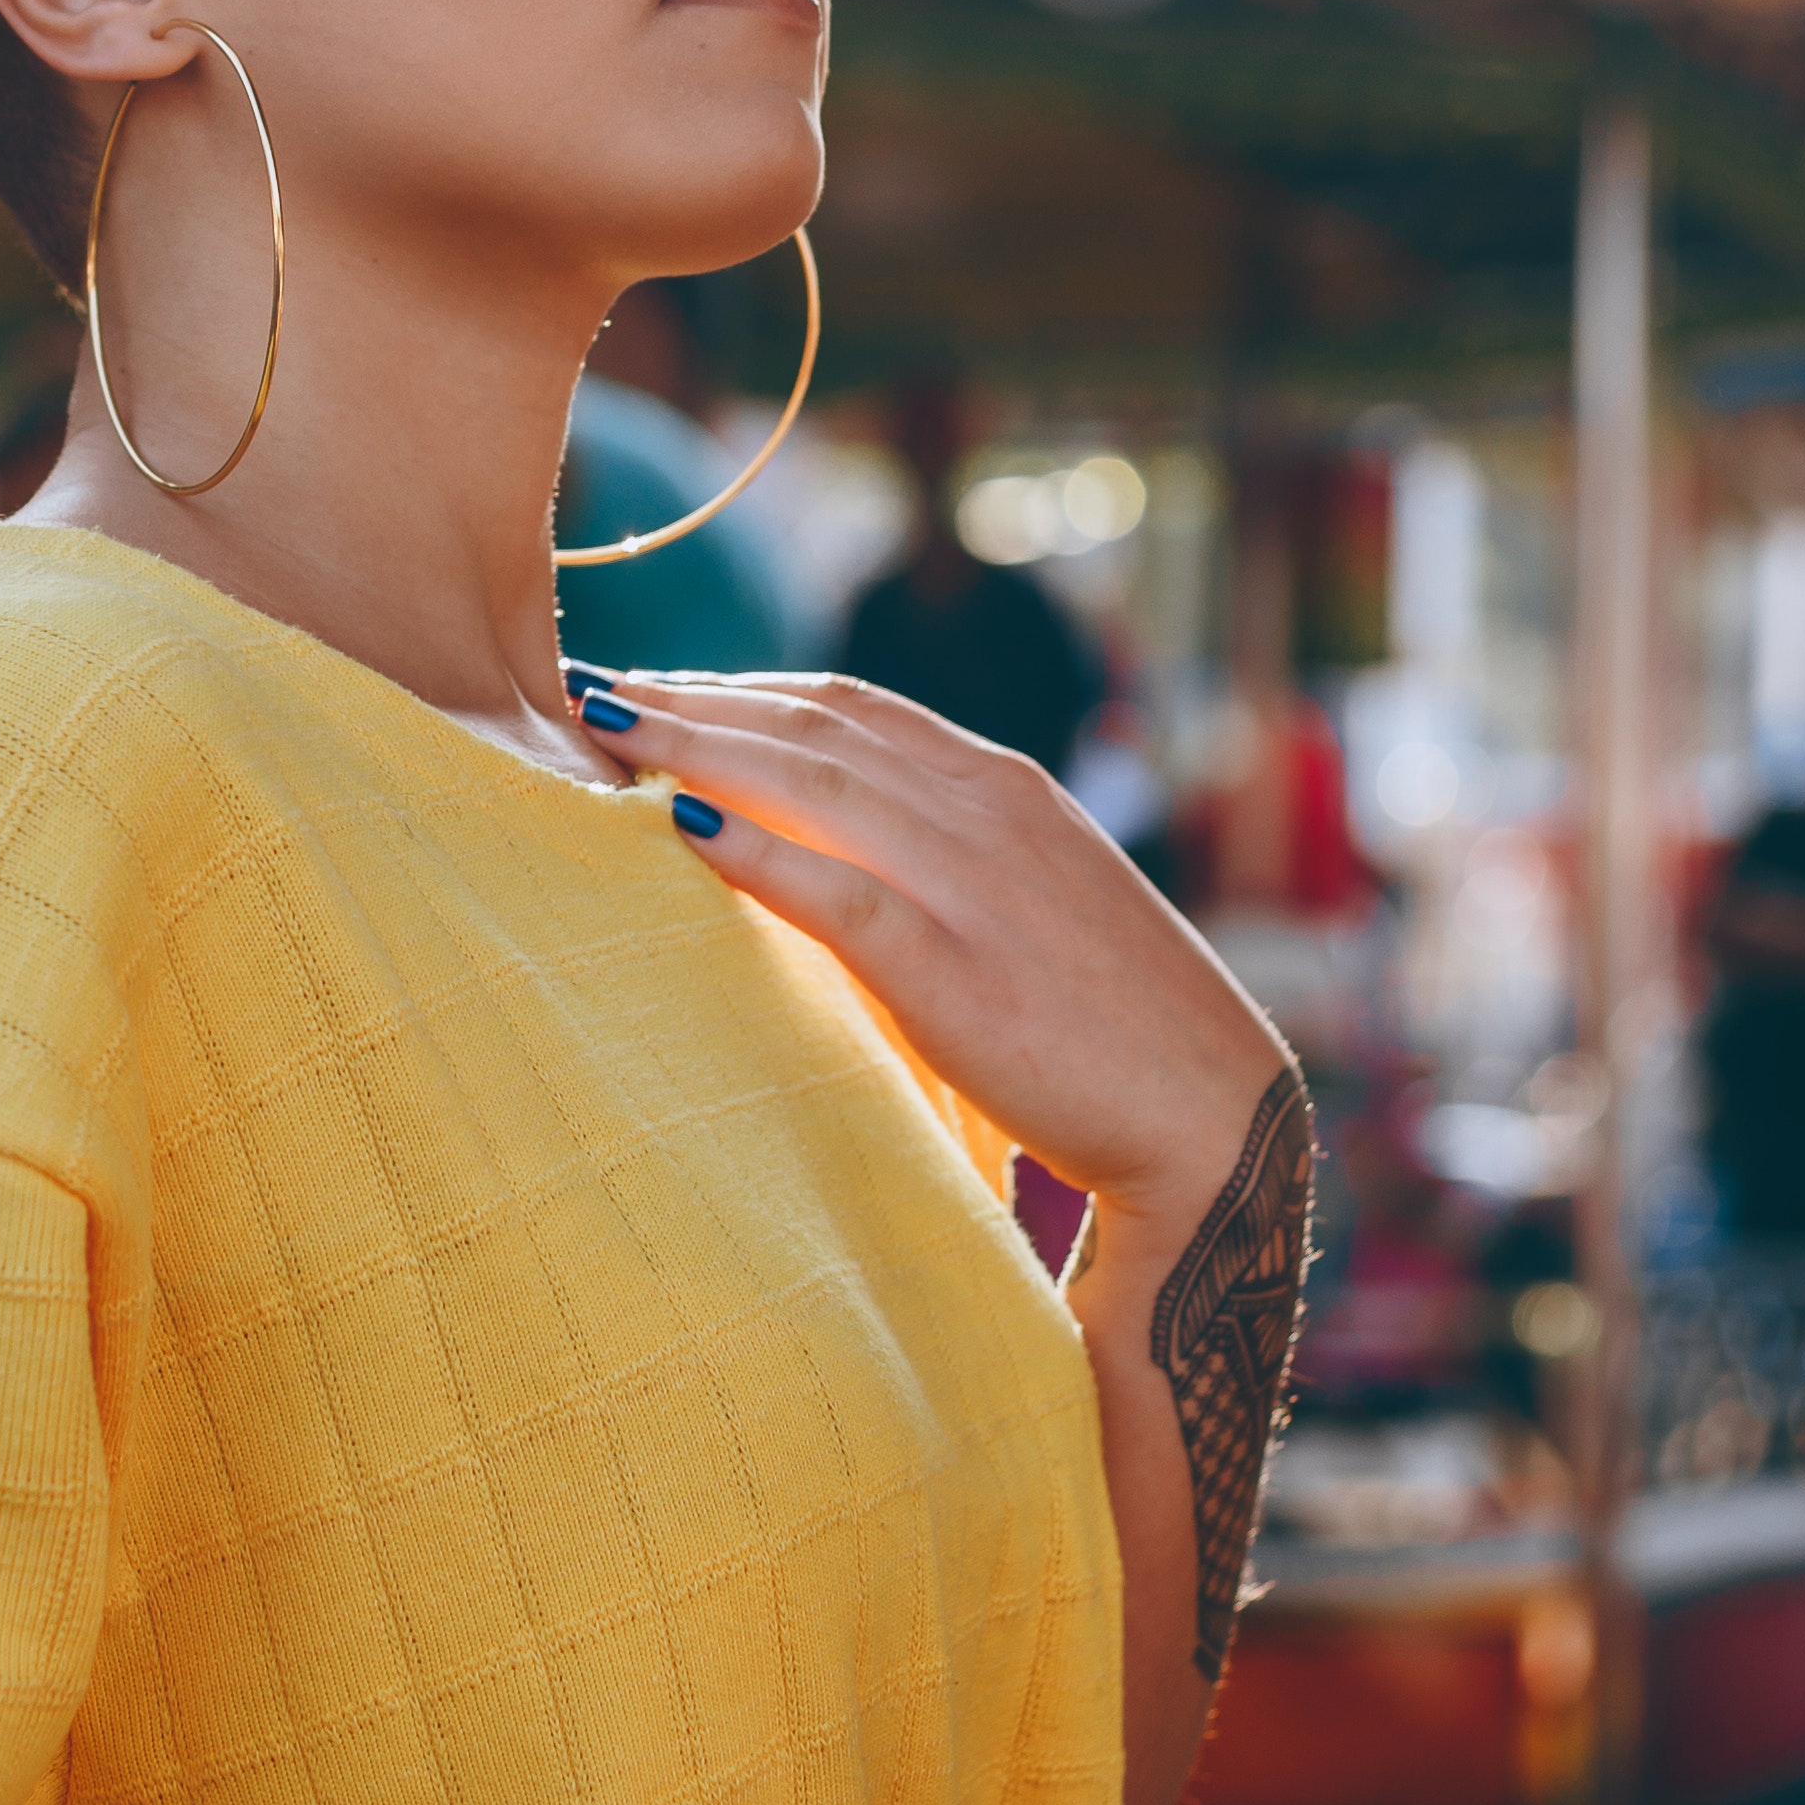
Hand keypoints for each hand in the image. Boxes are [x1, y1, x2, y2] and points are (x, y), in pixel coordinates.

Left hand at [573, 667, 1283, 1218]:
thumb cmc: (1115, 1030)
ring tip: (603, 729)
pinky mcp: (953, 966)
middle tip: (592, 688)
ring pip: (810, 776)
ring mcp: (969, 880)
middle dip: (693, 696)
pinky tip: (680, 825)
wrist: (1212, 1117)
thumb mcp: (1030, 910)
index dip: (741, 687)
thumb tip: (840, 855)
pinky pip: (838, 889)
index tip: (657, 688)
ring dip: (695, 742)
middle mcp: (982, 807)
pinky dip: (756, 848)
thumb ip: (946, 865)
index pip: (848, 707)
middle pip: (809, 721)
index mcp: (1001, 789)